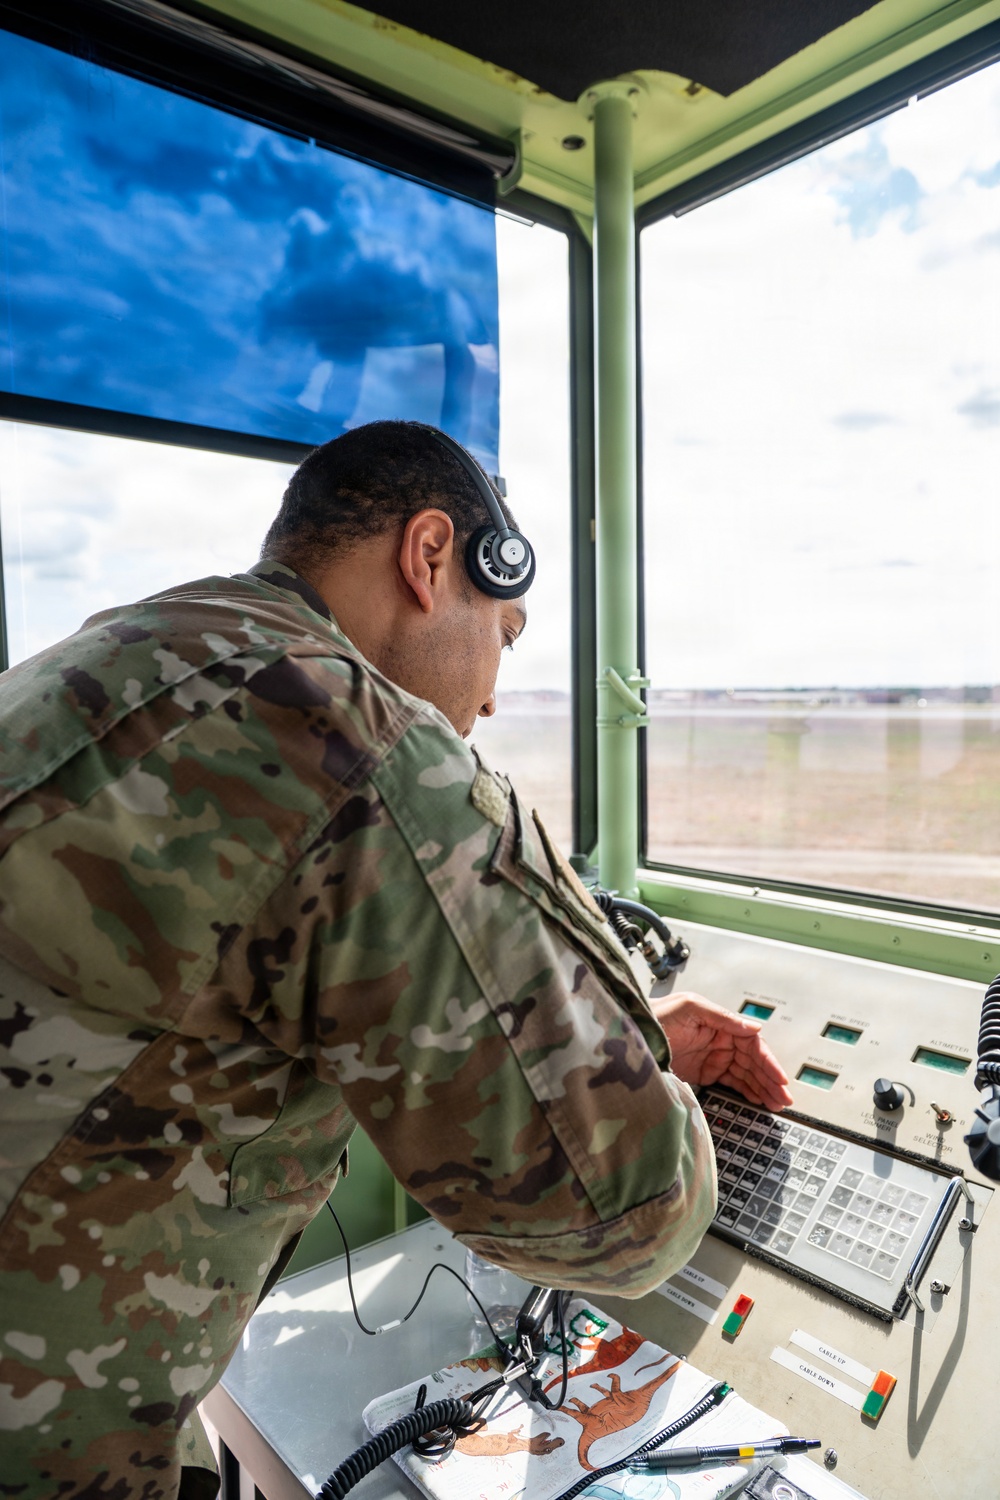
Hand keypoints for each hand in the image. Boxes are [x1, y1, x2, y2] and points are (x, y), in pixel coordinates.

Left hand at [651, 991, 792, 1111]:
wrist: (629, 1036)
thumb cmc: (656, 1014)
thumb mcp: (690, 1007)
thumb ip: (723, 1017)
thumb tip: (753, 1027)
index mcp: (720, 1023)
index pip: (752, 1045)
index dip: (768, 1062)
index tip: (780, 1079)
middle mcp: (720, 1039)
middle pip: (753, 1062)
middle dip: (770, 1080)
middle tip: (784, 1098)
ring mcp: (713, 1057)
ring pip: (746, 1075)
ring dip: (763, 1089)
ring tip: (777, 1104)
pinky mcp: (704, 1072)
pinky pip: (731, 1082)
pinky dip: (747, 1092)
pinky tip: (758, 1100)